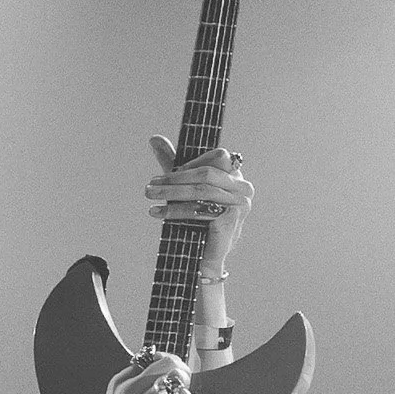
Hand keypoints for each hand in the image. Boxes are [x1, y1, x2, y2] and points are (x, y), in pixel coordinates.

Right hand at [81, 351, 191, 393]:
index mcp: (120, 383)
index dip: (167, 365)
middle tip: (183, 384)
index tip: (172, 374)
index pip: (151, 358)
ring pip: (177, 379)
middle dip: (181, 371)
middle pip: (168, 363)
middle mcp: (132, 389)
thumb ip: (135, 391)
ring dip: (185, 387)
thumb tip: (157, 381)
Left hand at [148, 135, 252, 282]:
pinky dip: (177, 210)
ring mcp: (241, 203)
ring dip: (172, 192)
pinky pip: (201, 208)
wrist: (205, 256)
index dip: (193, 161)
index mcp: (237, 175)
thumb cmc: (197, 218)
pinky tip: (160, 213)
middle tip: (151, 185)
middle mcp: (244, 187)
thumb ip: (173, 162)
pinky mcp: (232, 219)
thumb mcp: (184, 185)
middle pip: (206, 173)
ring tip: (151, 196)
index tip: (168, 172)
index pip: (219, 156)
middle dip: (175, 179)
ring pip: (201, 190)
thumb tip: (154, 138)